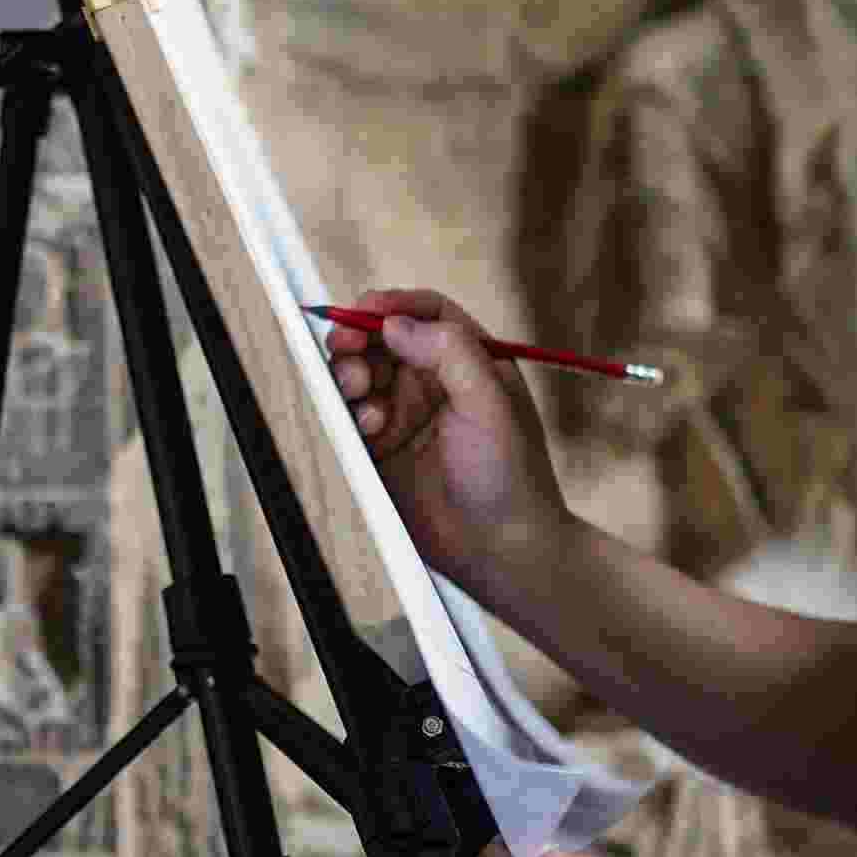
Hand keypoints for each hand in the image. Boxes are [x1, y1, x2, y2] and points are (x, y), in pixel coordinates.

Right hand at [325, 286, 570, 598]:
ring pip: (361, 375)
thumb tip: (397, 322)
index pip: (426, 313)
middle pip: (382, 339)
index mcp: (470, 361)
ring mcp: (406, 416)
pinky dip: (349, 413)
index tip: (365, 311)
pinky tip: (369, 427)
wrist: (500, 551)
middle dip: (358, 338)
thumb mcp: (490, 402)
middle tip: (345, 348)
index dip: (392, 305)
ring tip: (359, 392)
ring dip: (351, 374)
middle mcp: (435, 383)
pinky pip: (351, 417)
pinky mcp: (382, 450)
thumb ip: (449, 352)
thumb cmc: (511, 476)